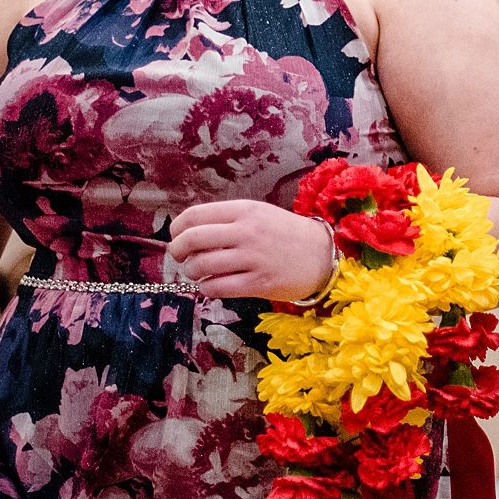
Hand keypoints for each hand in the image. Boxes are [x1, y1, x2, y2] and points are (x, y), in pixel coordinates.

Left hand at [166, 199, 337, 301]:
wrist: (321, 255)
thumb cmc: (284, 233)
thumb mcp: (258, 214)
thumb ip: (227, 219)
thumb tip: (188, 231)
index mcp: (245, 210)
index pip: (194, 216)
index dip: (177, 229)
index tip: (176, 237)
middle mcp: (247, 231)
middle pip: (192, 239)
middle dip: (178, 251)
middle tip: (181, 257)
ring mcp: (253, 258)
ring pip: (201, 266)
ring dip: (191, 272)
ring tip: (198, 272)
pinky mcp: (258, 283)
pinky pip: (217, 288)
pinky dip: (206, 287)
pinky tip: (211, 285)